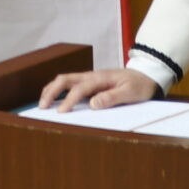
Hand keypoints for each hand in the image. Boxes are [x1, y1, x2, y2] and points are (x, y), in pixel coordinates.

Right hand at [34, 67, 159, 110]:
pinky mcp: (90, 83)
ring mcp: (89, 78)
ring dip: (52, 90)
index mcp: (100, 78)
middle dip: (51, 91)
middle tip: (42, 106)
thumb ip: (112, 97)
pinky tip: (54, 100)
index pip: (80, 89)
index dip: (69, 101)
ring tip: (43, 103)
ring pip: (64, 80)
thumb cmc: (139, 85)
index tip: (60, 113)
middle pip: (65, 79)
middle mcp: (91, 76)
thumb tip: (93, 104)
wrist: (146, 76)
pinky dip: (58, 90)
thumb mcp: (130, 92)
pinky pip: (70, 84)